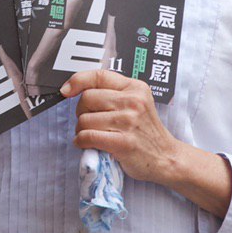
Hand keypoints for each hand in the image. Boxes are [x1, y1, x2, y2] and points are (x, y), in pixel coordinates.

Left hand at [63, 70, 183, 184]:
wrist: (165, 157)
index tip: (66, 90)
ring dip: (80, 130)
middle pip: (87, 98)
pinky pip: (88, 137)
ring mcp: (128, 121)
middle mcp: (133, 101)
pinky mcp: (123, 142)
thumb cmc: (145, 132)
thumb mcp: (137, 103)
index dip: (77, 80)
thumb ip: (114, 94)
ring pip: (84, 120)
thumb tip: (77, 89)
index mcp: (135, 88)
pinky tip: (86, 144)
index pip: (99, 75)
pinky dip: (81, 141)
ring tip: (91, 135)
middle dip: (81, 112)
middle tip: (89, 121)